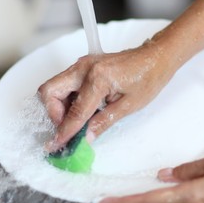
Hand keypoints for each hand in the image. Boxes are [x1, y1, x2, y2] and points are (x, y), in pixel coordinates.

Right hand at [37, 40, 175, 150]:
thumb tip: (86, 138)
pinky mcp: (83, 66)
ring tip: (77, 121)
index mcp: (98, 78)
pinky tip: (82, 110)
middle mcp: (84, 68)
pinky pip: (64, 84)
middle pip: (49, 91)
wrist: (155, 58)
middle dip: (53, 114)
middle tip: (67, 128)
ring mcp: (82, 65)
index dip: (65, 131)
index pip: (74, 111)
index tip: (57, 144)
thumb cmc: (148, 78)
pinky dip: (66, 100)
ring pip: (54, 87)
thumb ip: (104, 122)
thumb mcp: (129, 106)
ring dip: (59, 108)